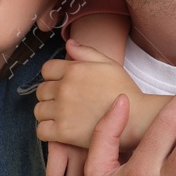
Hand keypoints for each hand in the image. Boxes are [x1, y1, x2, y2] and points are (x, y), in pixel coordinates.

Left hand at [35, 40, 151, 149]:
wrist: (136, 118)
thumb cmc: (125, 91)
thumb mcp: (109, 64)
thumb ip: (86, 52)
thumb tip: (69, 43)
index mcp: (73, 70)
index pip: (46, 70)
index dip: (53, 77)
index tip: (63, 85)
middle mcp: (64, 88)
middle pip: (41, 91)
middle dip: (50, 96)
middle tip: (65, 103)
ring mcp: (62, 111)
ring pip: (38, 110)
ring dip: (47, 114)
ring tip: (62, 117)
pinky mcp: (63, 132)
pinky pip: (41, 130)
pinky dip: (47, 131)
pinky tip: (59, 130)